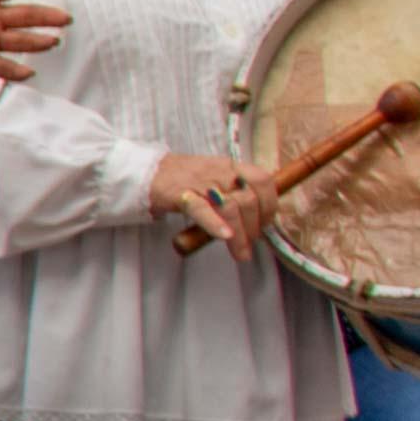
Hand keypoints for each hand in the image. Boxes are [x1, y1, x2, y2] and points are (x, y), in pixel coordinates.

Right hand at [148, 152, 274, 255]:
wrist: (149, 173)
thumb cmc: (185, 179)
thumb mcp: (217, 177)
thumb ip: (236, 192)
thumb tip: (256, 219)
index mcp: (231, 166)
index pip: (263, 181)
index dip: (269, 204)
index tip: (265, 224)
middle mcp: (221, 172)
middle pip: (249, 199)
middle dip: (255, 226)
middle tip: (251, 243)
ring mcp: (202, 183)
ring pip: (231, 207)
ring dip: (241, 234)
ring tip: (241, 253)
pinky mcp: (182, 195)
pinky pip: (202, 210)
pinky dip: (215, 224)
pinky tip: (225, 236)